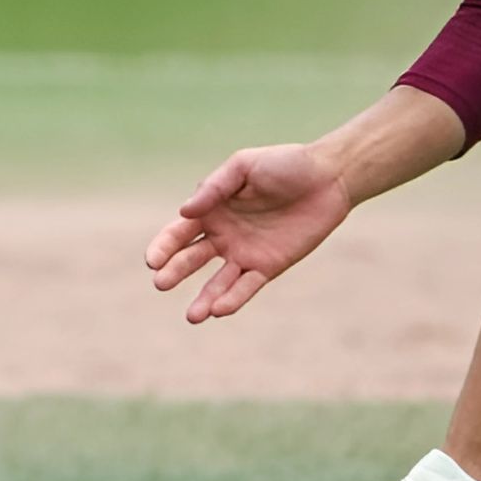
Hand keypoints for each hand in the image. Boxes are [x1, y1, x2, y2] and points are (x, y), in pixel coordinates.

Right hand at [145, 144, 352, 323]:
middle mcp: (223, 235)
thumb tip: (185, 211)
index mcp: (211, 210)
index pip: (179, 232)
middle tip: (160, 283)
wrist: (327, 178)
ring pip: (218, 282)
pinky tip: (220, 310)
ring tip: (193, 316)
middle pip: (191, 258)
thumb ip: (215, 187)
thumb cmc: (284, 164)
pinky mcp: (267, 266)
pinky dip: (233, 299)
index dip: (164, 246)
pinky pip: (246, 286)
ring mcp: (244, 254)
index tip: (152, 260)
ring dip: (205, 299)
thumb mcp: (244, 166)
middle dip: (175, 271)